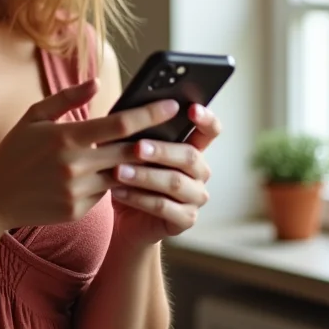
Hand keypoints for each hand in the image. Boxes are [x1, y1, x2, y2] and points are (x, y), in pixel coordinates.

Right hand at [0, 79, 179, 233]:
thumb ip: (67, 98)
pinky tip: (110, 175)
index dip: (150, 114)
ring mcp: (77, 190)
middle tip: (176, 131)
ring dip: (133, 166)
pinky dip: (109, 183)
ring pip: (120, 175)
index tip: (172, 105)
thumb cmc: (14, 150)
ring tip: (148, 153)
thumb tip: (97, 83)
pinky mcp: (77, 211)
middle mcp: (75, 165)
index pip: (120, 124)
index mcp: (66, 136)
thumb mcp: (35, 116)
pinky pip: (104, 194)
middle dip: (155, 141)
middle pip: (130, 152)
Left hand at [110, 103, 221, 244]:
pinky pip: (163, 207)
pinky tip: (118, 191)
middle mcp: (199, 172)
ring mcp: (195, 197)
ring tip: (118, 171)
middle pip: (189, 156)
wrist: (125, 217)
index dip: (205, 119)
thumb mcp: (129, 150)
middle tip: (137, 147)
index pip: (210, 131)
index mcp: (191, 148)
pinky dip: (138, 198)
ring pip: (174, 183)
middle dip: (161, 150)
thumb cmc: (129, 175)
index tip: (191, 109)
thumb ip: (134, 132)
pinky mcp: (185, 220)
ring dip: (144, 176)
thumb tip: (125, 112)